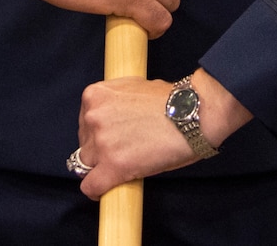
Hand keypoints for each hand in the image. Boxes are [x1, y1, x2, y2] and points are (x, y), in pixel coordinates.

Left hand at [76, 69, 252, 199]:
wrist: (192, 114)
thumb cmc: (170, 100)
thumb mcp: (133, 87)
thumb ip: (115, 102)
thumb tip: (112, 116)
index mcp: (95, 95)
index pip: (84, 122)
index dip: (97, 133)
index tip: (108, 140)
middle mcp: (93, 117)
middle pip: (85, 144)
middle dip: (100, 150)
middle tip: (123, 151)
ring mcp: (102, 143)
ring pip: (87, 165)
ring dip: (102, 168)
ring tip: (124, 166)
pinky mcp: (114, 166)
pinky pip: (92, 186)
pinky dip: (96, 190)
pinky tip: (105, 191)